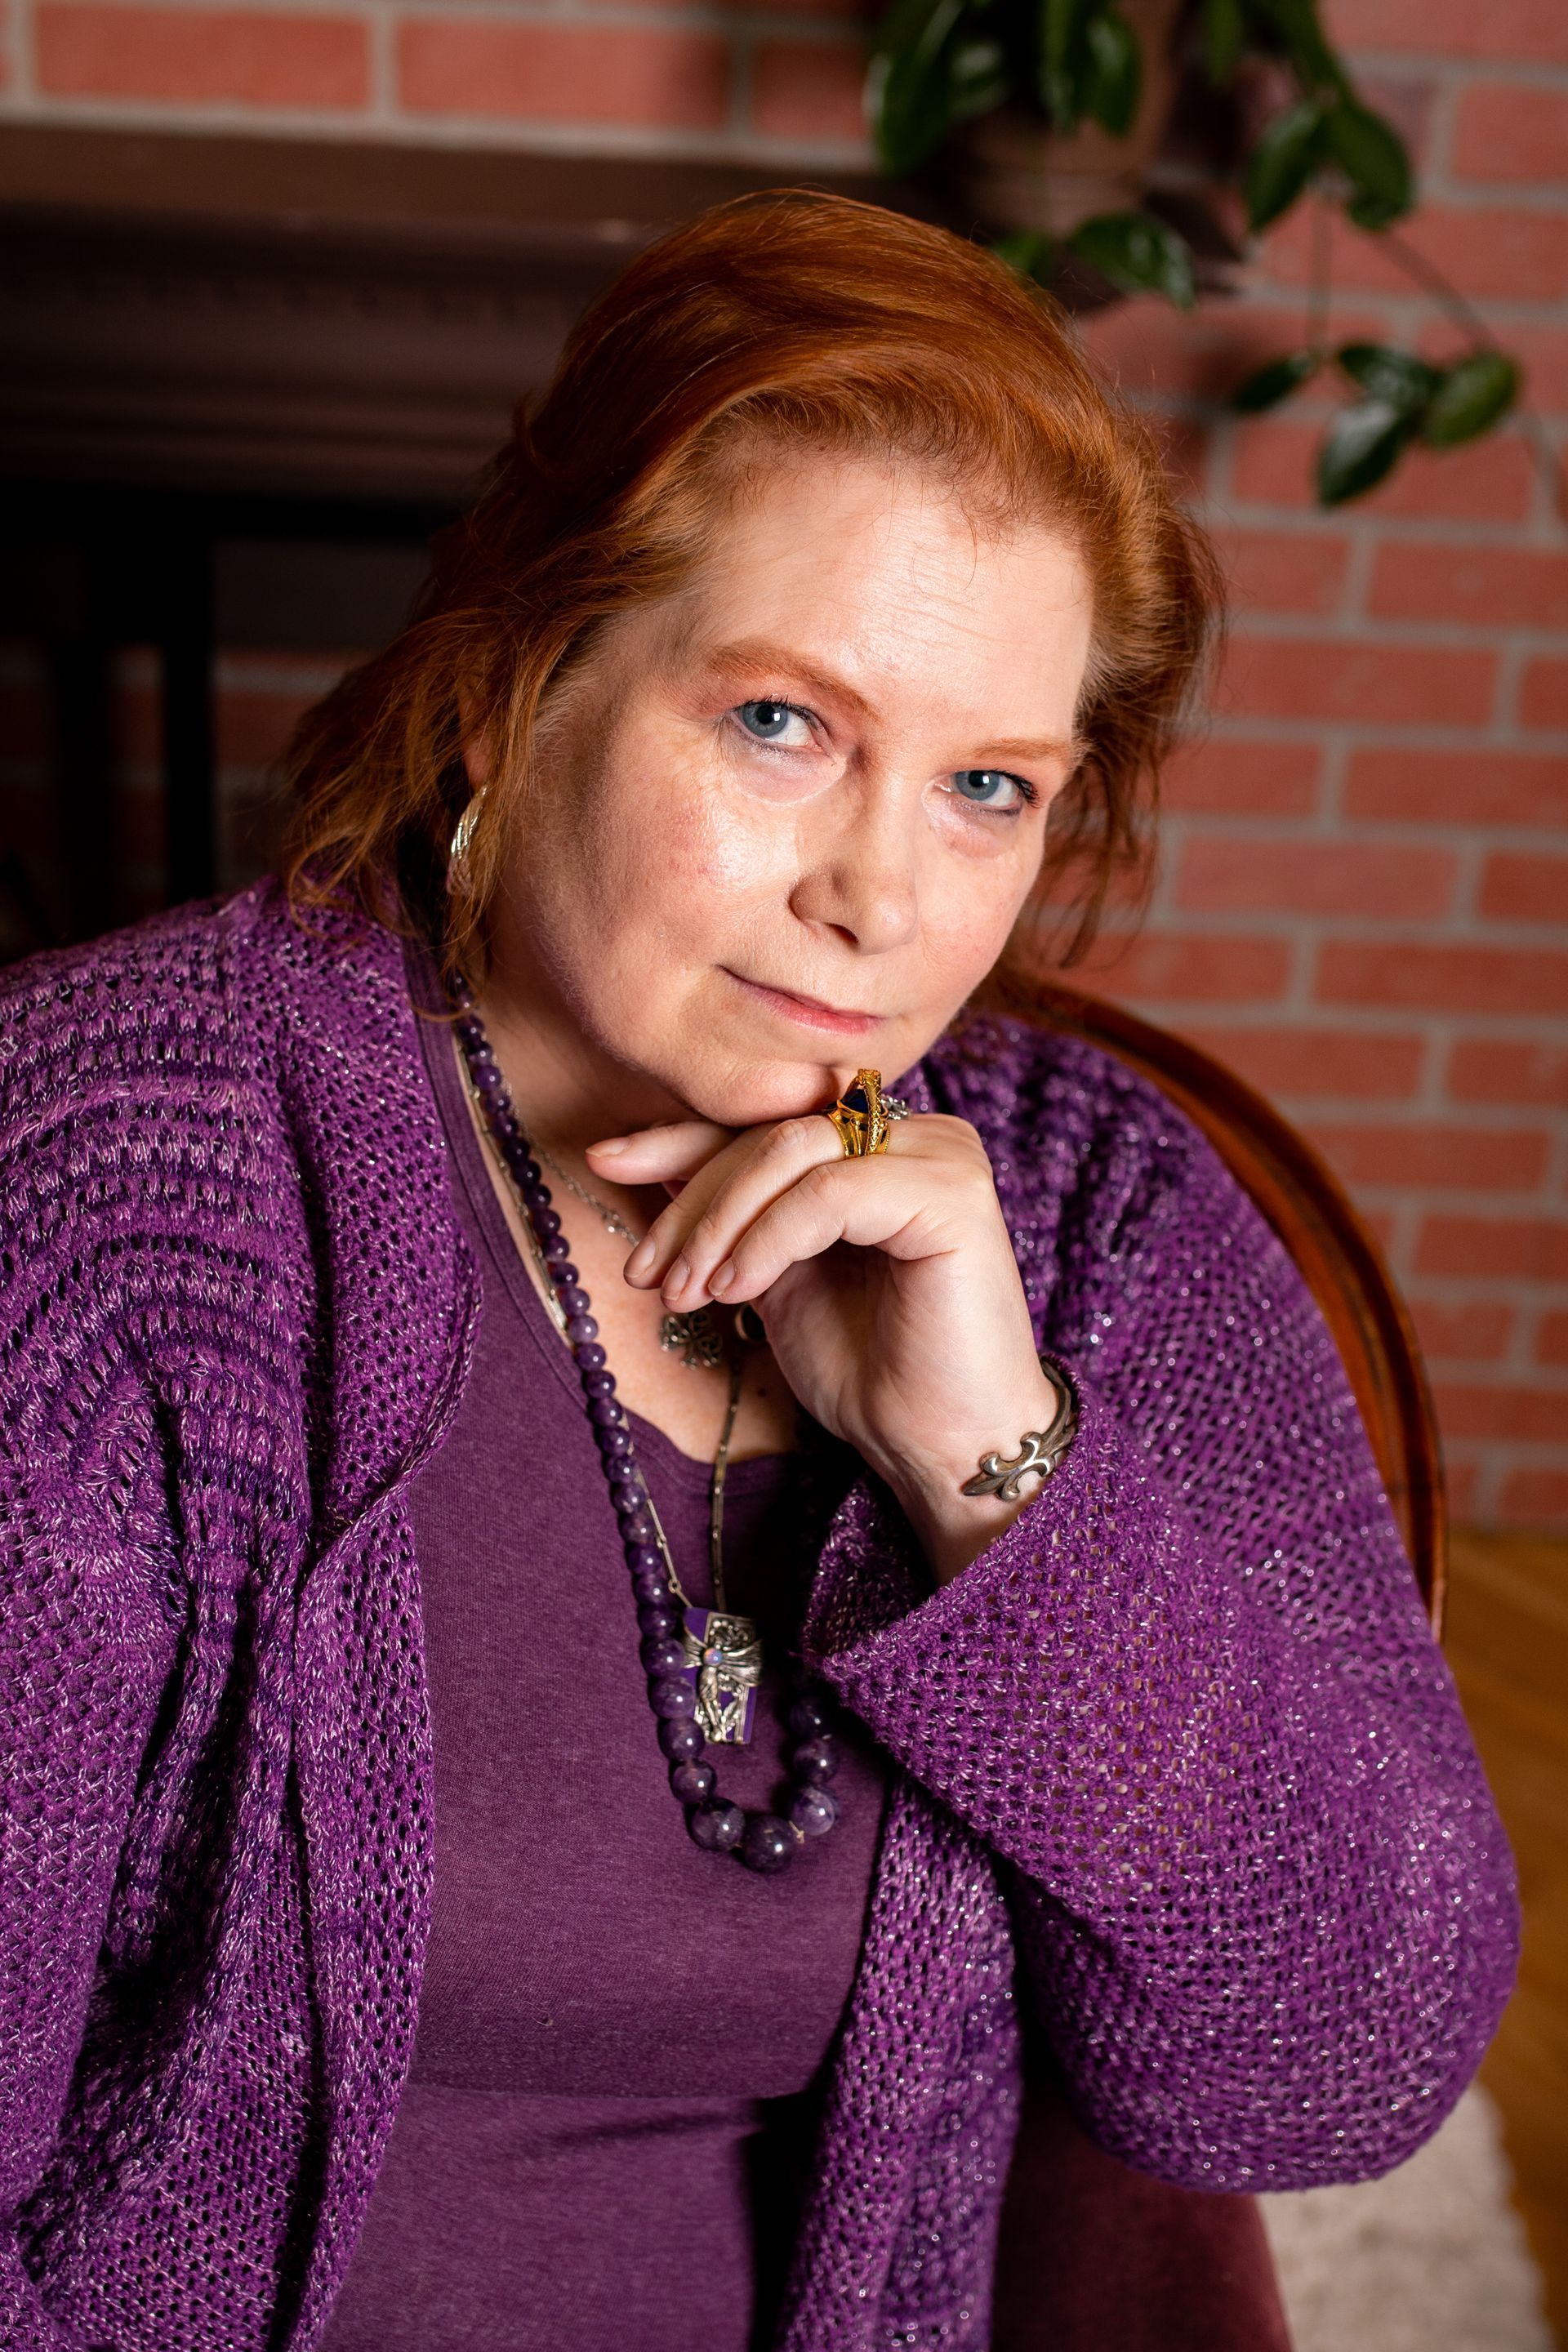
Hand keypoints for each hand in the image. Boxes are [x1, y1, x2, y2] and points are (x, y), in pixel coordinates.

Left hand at [587, 1110, 1061, 1583]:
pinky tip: (736, 1288)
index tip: (604, 1161)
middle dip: (693, 1200)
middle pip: (772, 1132)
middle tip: (646, 1273)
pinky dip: (768, 1237)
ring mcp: (942, 1157)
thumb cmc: (869, 1369)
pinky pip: (830, 1192)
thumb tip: (652, 1157)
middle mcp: (918, 1135)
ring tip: (687, 1291)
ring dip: (721, 1221)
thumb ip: (734, 1214)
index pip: (766, 1123)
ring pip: (793, 1151)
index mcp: (880, 1146)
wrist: (941, 1447)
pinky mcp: (952, 1194)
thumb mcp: (772, 1276)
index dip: (681, 1141)